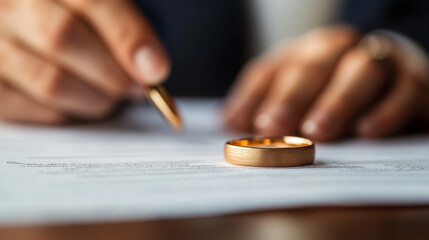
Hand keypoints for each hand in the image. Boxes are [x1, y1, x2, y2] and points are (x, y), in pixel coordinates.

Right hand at [0, 0, 169, 123]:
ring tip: (110, 96)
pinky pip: (33, 107)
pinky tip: (78, 100)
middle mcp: (11, 4)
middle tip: (137, 88)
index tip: (156, 69)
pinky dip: (68, 111)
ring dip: (95, 98)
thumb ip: (120, 23)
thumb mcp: (95, 10)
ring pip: (50, 80)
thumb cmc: (71, 21)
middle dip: (114, 74)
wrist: (24, 26)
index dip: (128, 36)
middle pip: (63, 38)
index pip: (91, 0)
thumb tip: (151, 65)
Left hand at [223, 25, 428, 140]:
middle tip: (272, 125)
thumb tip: (228, 121)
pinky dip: (385, 111)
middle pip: (313, 64)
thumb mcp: (300, 96)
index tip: (236, 122)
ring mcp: (380, 60)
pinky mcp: (414, 80)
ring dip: (336, 100)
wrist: (396, 79)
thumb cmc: (336, 92)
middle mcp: (341, 48)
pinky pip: (403, 91)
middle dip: (290, 95)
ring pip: (359, 70)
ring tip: (316, 130)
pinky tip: (366, 131)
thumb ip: (266, 103)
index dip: (253, 93)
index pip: (273, 67)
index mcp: (306, 51)